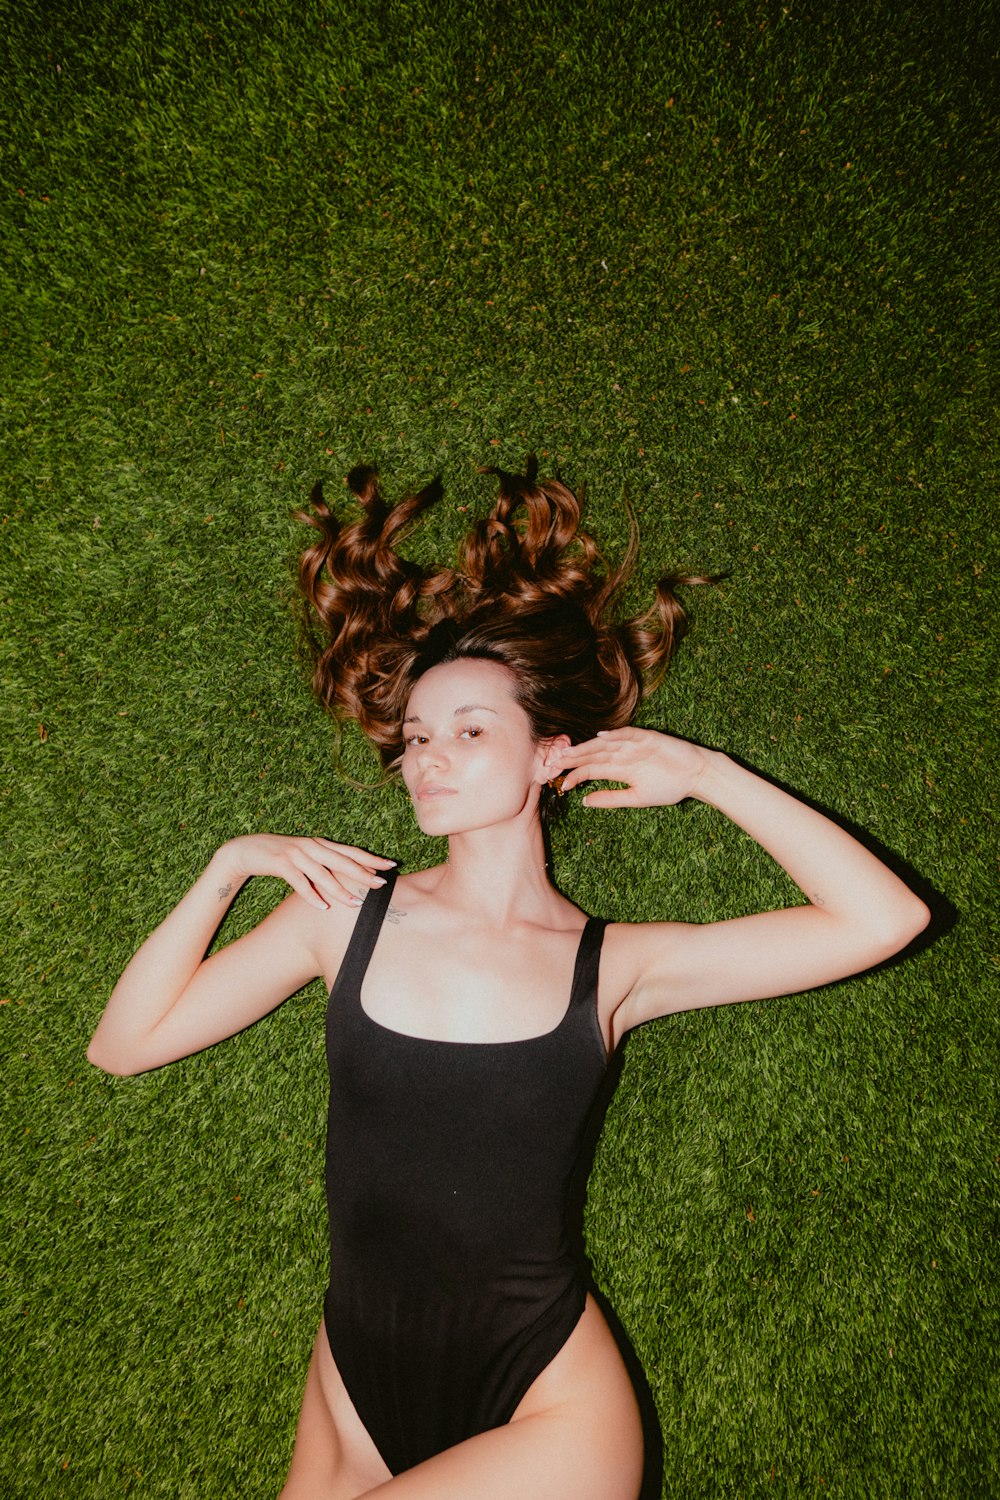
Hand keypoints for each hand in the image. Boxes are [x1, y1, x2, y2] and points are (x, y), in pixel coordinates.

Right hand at [214, 835, 394, 909]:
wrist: (245, 850)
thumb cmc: (279, 858)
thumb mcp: (304, 859)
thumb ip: (324, 866)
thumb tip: (347, 882)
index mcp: (320, 844)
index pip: (350, 852)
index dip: (371, 859)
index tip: (391, 865)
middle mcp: (311, 846)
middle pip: (342, 861)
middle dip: (363, 874)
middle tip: (381, 885)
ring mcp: (296, 854)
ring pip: (323, 874)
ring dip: (340, 890)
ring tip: (356, 904)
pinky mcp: (280, 863)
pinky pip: (299, 881)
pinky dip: (311, 895)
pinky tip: (322, 907)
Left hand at [552, 728, 712, 808]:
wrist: (696, 774)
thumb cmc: (670, 786)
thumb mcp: (637, 798)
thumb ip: (612, 799)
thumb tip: (585, 802)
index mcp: (619, 769)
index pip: (591, 770)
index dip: (576, 775)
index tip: (562, 785)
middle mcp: (623, 755)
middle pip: (593, 754)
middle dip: (574, 758)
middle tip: (554, 763)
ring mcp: (634, 745)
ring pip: (605, 743)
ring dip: (587, 747)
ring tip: (570, 752)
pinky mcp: (648, 737)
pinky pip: (629, 734)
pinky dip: (616, 734)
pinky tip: (601, 737)